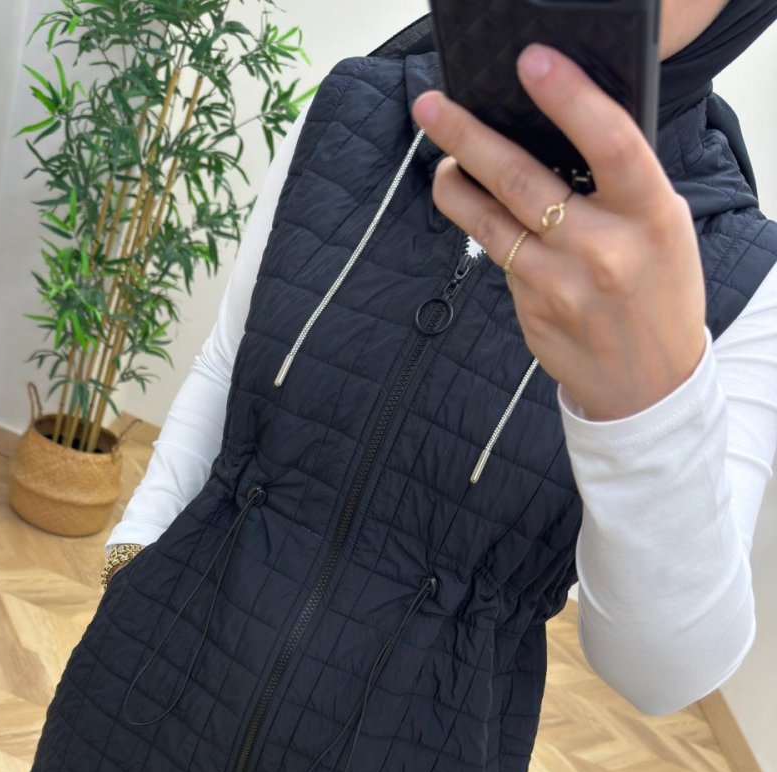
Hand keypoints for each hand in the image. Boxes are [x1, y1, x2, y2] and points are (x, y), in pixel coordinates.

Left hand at [412, 43, 706, 420]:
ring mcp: (561, 286)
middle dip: (469, 137)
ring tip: (442, 164)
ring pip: (491, 223)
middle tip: (432, 107)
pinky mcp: (531, 313)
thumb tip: (553, 132)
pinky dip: (489, 232)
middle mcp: (604, 251)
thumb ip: (621, 184)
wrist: (649, 386)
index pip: (609, 143)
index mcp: (651, 216)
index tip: (531, 64)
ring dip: (456, 187)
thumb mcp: (663, 228)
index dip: (569, 98)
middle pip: (523, 181)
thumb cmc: (658, 290)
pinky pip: (500, 261)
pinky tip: (486, 219)